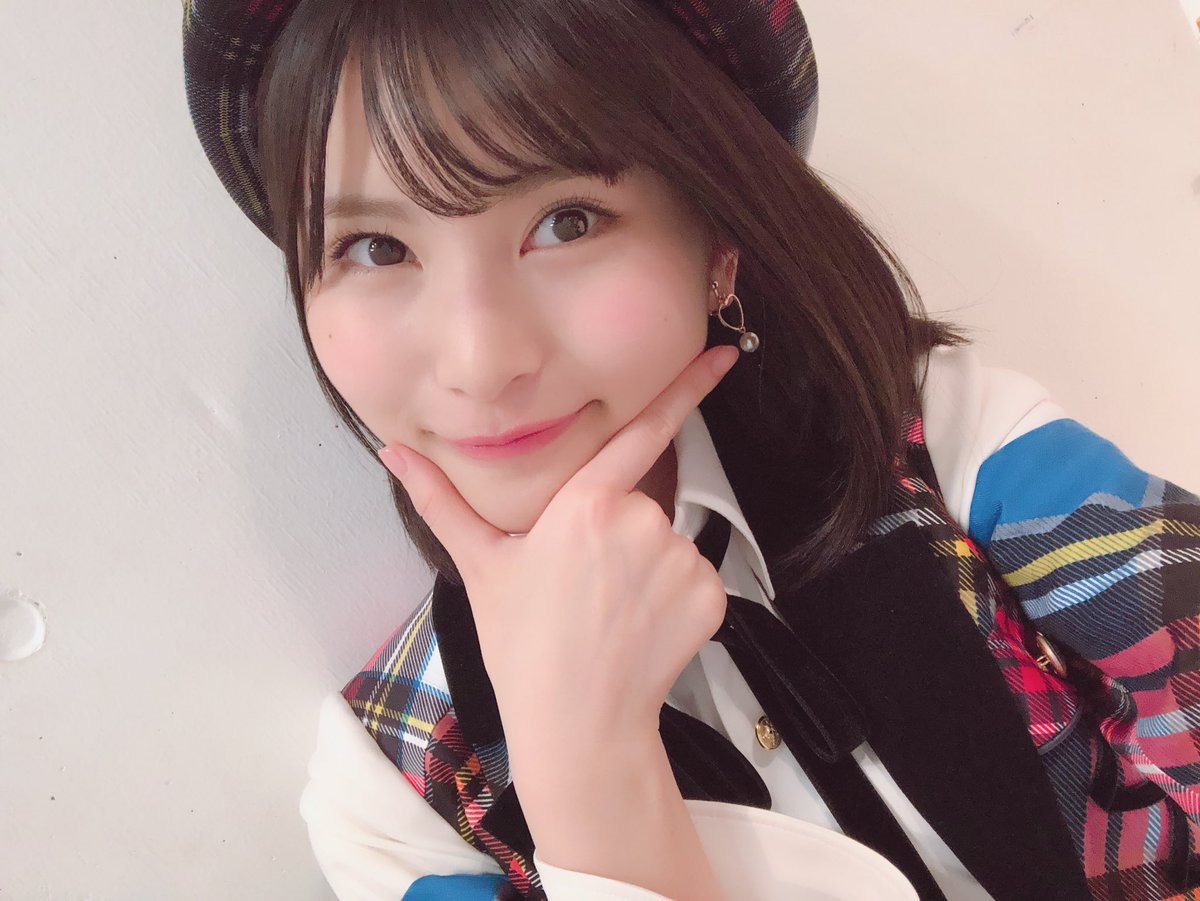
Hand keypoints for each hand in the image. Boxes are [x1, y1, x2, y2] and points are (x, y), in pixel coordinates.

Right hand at [378, 345, 737, 749]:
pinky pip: (696, 580)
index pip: (643, 431)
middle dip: (621, 534)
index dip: (687, 388)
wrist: (578, 726)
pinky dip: (676, 600)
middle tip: (588, 588)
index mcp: (585, 504)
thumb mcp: (481, 566)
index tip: (723, 354)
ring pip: (669, 544)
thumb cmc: (523, 645)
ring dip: (647, 568)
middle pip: (641, 504)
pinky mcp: (711, 597)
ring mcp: (680, 560)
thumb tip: (391, 452)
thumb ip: (440, 501)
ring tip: (611, 613)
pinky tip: (642, 630)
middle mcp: (640, 522)